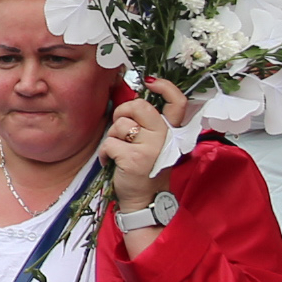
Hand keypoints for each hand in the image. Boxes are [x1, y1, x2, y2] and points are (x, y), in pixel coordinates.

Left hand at [101, 75, 196, 210]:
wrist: (145, 199)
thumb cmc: (144, 168)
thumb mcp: (154, 143)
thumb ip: (147, 124)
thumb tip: (129, 102)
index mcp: (171, 131)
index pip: (178, 102)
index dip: (165, 87)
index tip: (150, 82)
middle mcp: (165, 136)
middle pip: (139, 106)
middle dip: (122, 112)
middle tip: (121, 128)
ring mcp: (152, 147)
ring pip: (120, 125)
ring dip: (112, 137)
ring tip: (119, 152)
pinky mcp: (135, 158)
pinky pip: (108, 143)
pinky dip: (104, 153)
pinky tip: (110, 162)